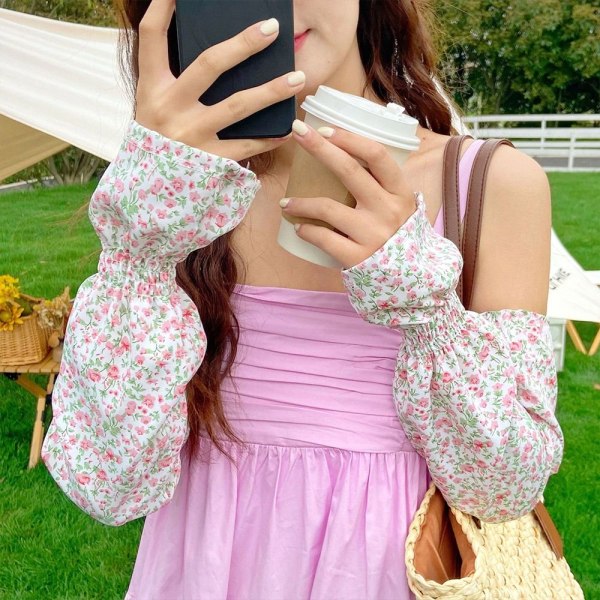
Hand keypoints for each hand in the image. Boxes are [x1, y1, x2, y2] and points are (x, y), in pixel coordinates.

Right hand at [134, 0, 305, 160]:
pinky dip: (268, 138)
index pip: (151, 37)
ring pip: (237, 106)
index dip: (163, 9)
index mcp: (152, 89)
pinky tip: (288, 129)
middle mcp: (170, 109)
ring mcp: (192, 136)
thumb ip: (174, 81)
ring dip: (271, 91)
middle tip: (272, 29)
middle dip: (243, 45)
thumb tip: (214, 56)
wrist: (147, 192)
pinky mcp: (209, 162)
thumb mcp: (152, 106)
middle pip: (209, 66)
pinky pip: (246, 146)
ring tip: (298, 78)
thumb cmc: (157, 141)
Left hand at [281, 120, 418, 268]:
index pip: (376, 156)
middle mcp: (388, 210)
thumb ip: (384, 187)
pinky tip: (299, 228)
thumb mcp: (403, 208)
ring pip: (327, 207)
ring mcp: (372, 234)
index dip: (349, 139)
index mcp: (400, 193)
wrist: (413, 280)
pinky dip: (306, 231)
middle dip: (319, 148)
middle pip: (349, 171)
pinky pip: (323, 238)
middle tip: (297, 133)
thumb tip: (351, 156)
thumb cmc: (400, 237)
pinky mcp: (357, 257)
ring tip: (285, 203)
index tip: (325, 129)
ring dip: (300, 202)